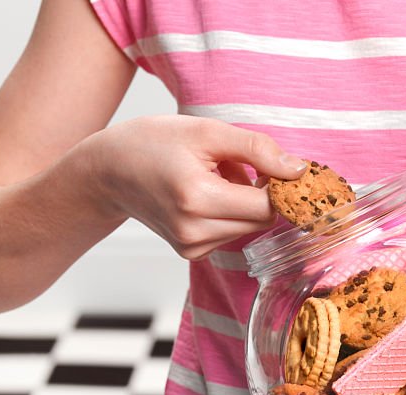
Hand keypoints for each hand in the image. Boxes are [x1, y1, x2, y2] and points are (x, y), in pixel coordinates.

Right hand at [85, 115, 305, 259]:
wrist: (106, 171)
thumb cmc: (151, 143)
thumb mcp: (206, 131)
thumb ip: (258, 149)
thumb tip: (299, 170)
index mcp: (197, 199)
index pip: (268, 206)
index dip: (280, 186)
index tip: (274, 165)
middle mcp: (194, 232)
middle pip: (262, 220)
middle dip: (261, 192)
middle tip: (236, 164)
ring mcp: (191, 247)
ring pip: (249, 227)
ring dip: (244, 202)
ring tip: (213, 177)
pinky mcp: (191, 252)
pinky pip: (232, 233)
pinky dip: (229, 213)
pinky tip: (205, 194)